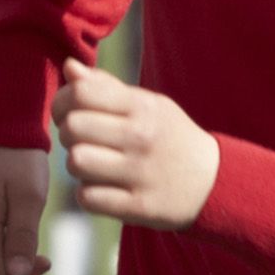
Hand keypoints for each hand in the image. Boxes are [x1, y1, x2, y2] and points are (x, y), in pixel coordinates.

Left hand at [57, 57, 219, 230]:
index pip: (81, 93)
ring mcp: (141, 173)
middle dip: (68, 135)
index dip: (61, 103)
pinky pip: (88, 198)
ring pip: (76, 163)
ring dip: (77, 166)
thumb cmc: (169, 136)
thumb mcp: (148, 105)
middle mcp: (142, 137)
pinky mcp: (139, 207)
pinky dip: (87, 194)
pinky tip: (101, 188)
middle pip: (73, 128)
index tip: (66, 114)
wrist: (213, 181)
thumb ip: (107, 87)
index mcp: (143, 107)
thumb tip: (69, 67)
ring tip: (92, 165)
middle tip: (82, 141)